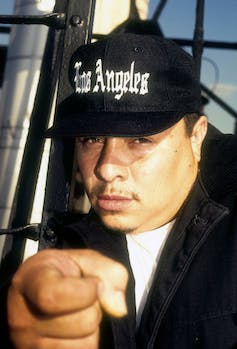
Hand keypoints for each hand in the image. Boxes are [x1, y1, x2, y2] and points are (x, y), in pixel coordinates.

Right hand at [7, 249, 127, 348]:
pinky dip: (87, 342)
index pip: (53, 297)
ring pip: (87, 343)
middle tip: (80, 297)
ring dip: (91, 328)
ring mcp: (29, 345)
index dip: (86, 291)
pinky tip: (74, 330)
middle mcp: (22, 317)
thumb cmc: (63, 272)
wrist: (39, 290)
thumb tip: (119, 309)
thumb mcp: (85, 259)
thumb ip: (108, 273)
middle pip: (84, 322)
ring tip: (75, 313)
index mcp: (30, 281)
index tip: (93, 282)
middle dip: (94, 307)